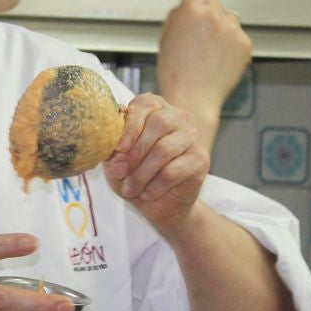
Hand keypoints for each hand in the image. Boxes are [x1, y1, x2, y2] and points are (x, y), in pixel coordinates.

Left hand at [102, 93, 209, 234]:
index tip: (118, 148)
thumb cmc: (133, 176)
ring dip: (141, 174)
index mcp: (154, 109)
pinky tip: (147, 194)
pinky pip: (172, 171)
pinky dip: (154, 187)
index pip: (145, 103)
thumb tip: (110, 133)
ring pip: (164, 149)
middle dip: (136, 150)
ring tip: (130, 189)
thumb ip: (112, 143)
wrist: (157, 206)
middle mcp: (176, 117)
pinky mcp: (200, 159)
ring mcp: (191, 137)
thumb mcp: (115, 159)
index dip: (130, 125)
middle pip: (159, 122)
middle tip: (121, 171)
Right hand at [157, 0, 251, 148]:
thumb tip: (187, 4)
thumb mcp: (165, 37)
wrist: (193, 98)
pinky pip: (239, 35)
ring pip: (229, 18)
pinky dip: (232, 45)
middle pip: (214, 3)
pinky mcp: (244, 43)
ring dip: (223, 28)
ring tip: (211, 52)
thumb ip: (177, 16)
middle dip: (208, 16)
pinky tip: (220, 60)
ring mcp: (231, 29)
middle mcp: (212, 16)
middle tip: (200, 38)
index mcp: (189, 11)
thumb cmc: (175, 72)